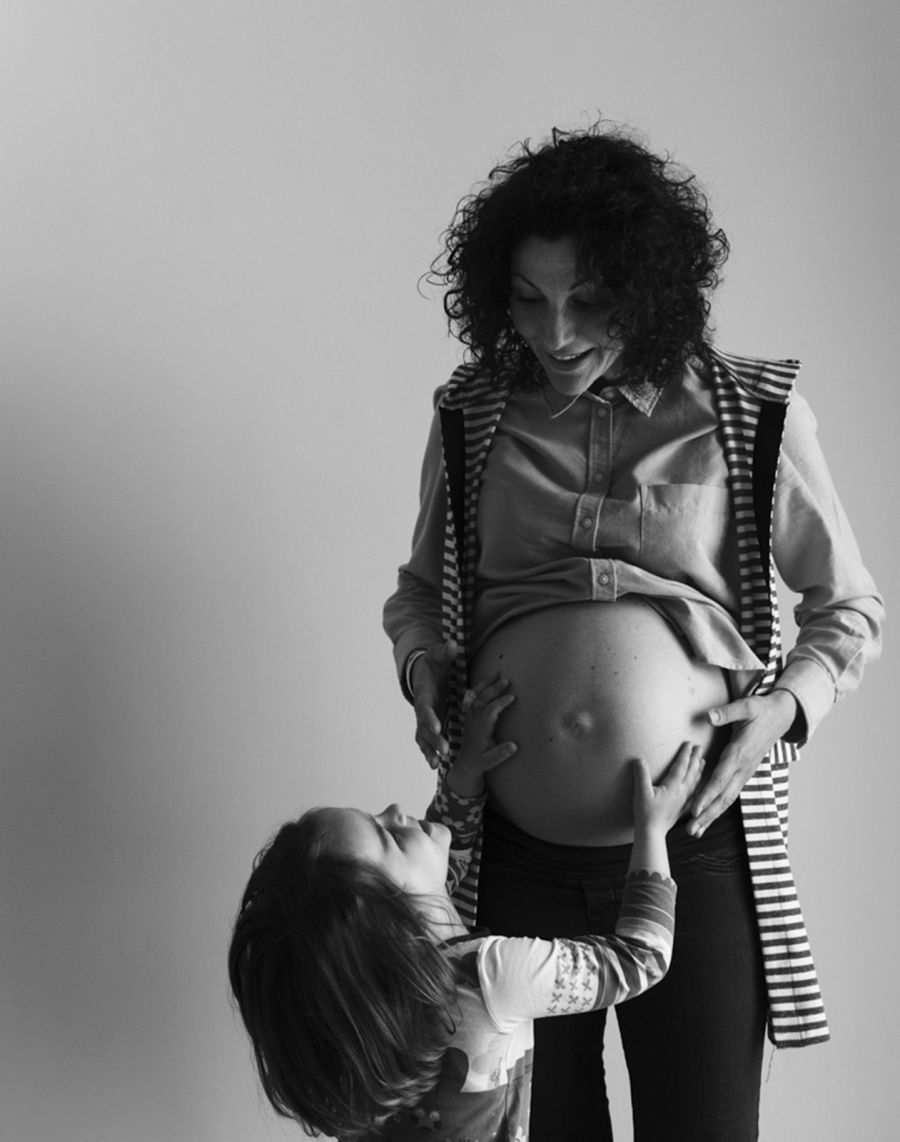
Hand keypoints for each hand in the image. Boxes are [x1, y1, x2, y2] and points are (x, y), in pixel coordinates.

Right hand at [411, 640, 457, 768]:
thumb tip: (452, 644)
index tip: (437, 728)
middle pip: (423, 727)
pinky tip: (435, 765)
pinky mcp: (427, 723)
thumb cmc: (431, 663)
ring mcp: (423, 718)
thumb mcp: (437, 655)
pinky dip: (429, 751)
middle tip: (443, 750)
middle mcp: (421, 708)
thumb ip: (444, 652)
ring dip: (429, 750)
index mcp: (424, 693)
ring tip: (436, 764)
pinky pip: (426, 740)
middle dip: (432, 739)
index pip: (424, 707)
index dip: (429, 718)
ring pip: (423, 737)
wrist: (420, 671)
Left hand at [449, 673, 516, 797]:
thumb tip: (514, 746)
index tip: (512, 696)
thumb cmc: (481, 763)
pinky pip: (471, 699)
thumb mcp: (491, 762)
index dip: (500, 703)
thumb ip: (501, 754)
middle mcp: (473, 721)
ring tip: (494, 672)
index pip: (490, 712)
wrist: (465, 765)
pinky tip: (484, 680)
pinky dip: (477, 688)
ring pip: (475, 697)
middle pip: (482, 701)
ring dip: (485, 684)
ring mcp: (470, 718)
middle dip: (494, 689)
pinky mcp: (468, 717)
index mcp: (480, 730)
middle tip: (506, 679)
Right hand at [633, 744, 705, 834]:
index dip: (685, 753)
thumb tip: (639, 759)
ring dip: (700, 770)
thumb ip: (641, 775)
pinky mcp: (683, 808)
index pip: (681, 766)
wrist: (652, 833)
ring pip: (695, 782)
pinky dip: (699, 785)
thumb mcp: (641, 792)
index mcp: (673, 786)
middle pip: (691, 772)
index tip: (689, 743)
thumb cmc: (646, 813)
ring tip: (704, 761)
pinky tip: (700, 785)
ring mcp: (684, 801)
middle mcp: (682, 792)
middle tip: (700, 747)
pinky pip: (695, 794)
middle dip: (695, 758)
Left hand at [687, 689, 797, 836]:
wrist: (781, 716)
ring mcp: (745, 773)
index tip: (695, 809)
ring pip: (727, 800)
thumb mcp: (745, 706)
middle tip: (690, 831)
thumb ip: (726, 713)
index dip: (707, 795)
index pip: (721, 778)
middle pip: (723, 797)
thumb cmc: (761, 710)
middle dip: (706, 815)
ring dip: (711, 816)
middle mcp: (743, 768)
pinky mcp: (744, 774)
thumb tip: (708, 716)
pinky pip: (730, 795)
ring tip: (695, 832)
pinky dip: (718, 808)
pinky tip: (707, 818)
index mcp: (739, 753)